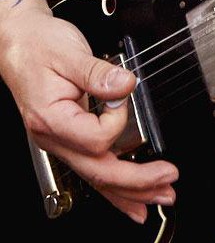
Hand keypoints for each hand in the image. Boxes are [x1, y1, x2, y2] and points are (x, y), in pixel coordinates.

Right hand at [0, 0, 178, 222]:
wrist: (19, 42)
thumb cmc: (38, 46)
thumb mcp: (69, 53)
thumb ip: (98, 72)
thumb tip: (125, 85)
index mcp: (51, 118)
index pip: (95, 138)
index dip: (118, 120)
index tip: (123, 95)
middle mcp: (54, 137)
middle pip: (98, 172)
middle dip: (137, 181)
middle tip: (168, 181)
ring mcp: (60, 141)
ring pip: (97, 177)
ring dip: (131, 191)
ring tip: (159, 197)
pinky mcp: (70, 137)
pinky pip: (93, 168)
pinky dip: (115, 188)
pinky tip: (133, 200)